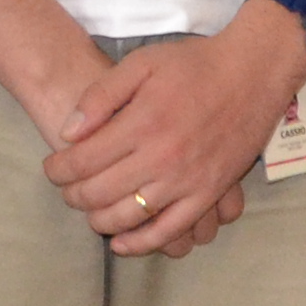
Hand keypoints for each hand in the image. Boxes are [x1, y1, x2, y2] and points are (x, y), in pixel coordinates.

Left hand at [46, 8, 304, 255]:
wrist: (254, 72)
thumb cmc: (196, 64)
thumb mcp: (142, 63)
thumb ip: (101, 96)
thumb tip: (68, 132)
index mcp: (142, 122)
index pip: (83, 162)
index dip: (59, 169)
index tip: (52, 167)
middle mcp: (162, 157)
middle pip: (99, 192)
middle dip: (72, 194)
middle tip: (67, 187)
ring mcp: (187, 180)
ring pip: (128, 216)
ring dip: (98, 219)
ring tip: (89, 209)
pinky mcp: (208, 194)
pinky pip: (169, 230)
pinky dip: (140, 242)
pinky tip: (121, 242)